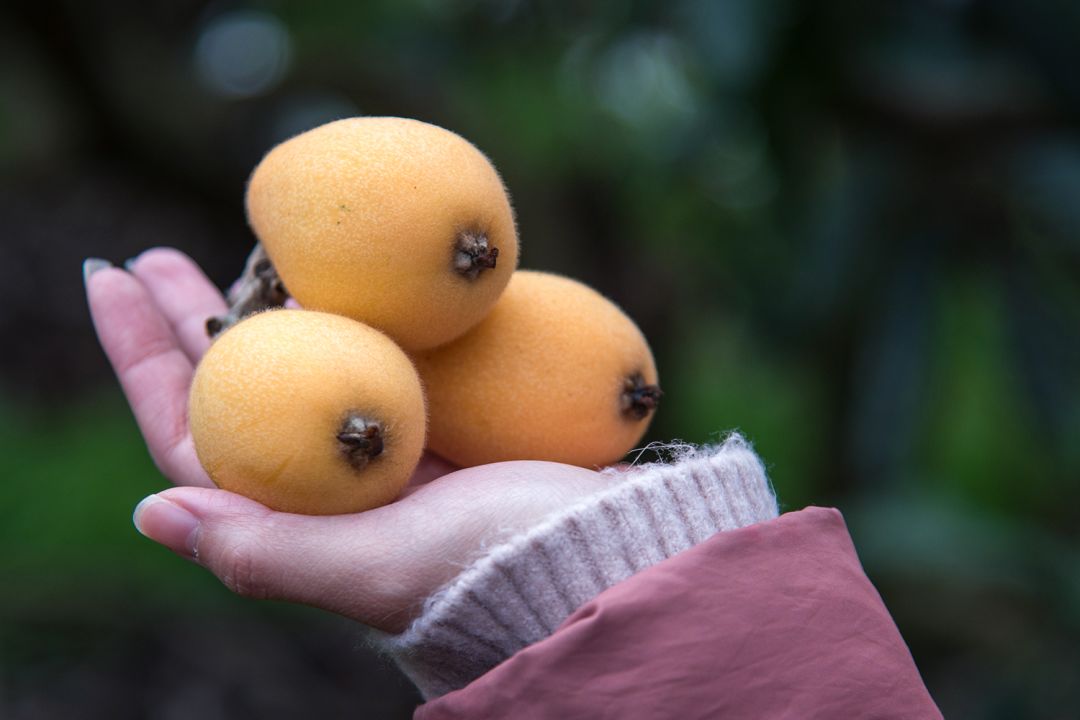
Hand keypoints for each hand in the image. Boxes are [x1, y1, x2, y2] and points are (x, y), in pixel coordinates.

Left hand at [86, 248, 618, 631]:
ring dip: (266, 306)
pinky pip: (384, 349)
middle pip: (242, 388)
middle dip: (192, 320)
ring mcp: (395, 444)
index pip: (194, 436)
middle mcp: (338, 481)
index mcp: (304, 520)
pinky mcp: (451, 414)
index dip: (143, 361)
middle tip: (155, 253)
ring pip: (309, 361)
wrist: (612, 548)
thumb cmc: (497, 566)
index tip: (109, 278)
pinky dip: (354, 308)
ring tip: (237, 248)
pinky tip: (339, 271)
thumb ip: (266, 553)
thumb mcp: (376, 570)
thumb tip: (149, 511)